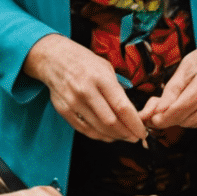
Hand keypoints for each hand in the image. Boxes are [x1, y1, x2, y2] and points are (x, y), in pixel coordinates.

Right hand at [24, 34, 146, 142]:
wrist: (54, 58)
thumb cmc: (84, 61)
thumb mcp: (106, 67)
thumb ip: (117, 89)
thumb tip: (130, 111)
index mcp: (101, 78)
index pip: (122, 106)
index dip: (134, 123)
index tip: (142, 131)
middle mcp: (86, 91)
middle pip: (110, 121)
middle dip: (126, 133)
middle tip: (135, 137)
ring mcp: (73, 102)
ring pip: (98, 128)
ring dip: (114, 136)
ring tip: (123, 137)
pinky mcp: (64, 110)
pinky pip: (84, 129)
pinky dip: (98, 136)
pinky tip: (107, 135)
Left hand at [141, 34, 196, 130]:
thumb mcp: (184, 68)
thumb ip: (170, 91)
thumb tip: (155, 112)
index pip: (180, 108)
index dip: (163, 117)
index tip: (150, 118)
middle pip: (185, 119)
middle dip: (168, 118)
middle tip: (157, 112)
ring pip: (191, 123)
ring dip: (178, 118)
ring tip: (175, 104)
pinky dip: (189, 118)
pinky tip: (189, 106)